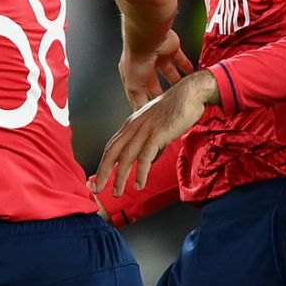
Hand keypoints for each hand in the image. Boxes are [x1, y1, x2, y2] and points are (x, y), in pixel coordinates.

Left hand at [93, 69, 217, 196]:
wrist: (189, 93)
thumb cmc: (175, 109)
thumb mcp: (157, 127)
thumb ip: (151, 144)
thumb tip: (148, 161)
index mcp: (131, 125)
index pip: (111, 147)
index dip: (103, 163)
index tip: (97, 177)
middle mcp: (133, 127)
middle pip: (112, 153)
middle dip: (103, 172)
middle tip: (96, 189)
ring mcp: (144, 130)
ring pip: (126, 157)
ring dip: (120, 177)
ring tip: (117, 192)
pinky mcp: (157, 134)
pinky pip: (145, 156)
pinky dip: (141, 172)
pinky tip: (139, 184)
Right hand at [119, 29, 193, 107]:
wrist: (148, 36)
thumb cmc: (137, 57)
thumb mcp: (134, 84)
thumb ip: (137, 99)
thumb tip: (139, 113)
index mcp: (132, 73)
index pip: (139, 90)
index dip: (146, 100)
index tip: (153, 111)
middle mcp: (144, 64)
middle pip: (155, 82)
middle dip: (162, 92)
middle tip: (171, 102)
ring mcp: (157, 55)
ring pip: (169, 71)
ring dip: (176, 80)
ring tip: (183, 90)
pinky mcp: (170, 48)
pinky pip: (181, 59)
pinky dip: (186, 66)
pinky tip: (192, 72)